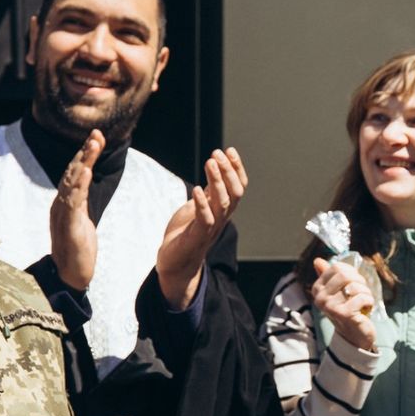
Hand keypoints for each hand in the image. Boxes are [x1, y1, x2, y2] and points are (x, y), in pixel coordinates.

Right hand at [49, 131, 101, 291]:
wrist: (70, 275)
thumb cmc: (77, 248)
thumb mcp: (82, 220)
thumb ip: (82, 201)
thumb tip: (86, 184)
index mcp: (64, 202)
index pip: (74, 173)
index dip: (84, 154)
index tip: (96, 137)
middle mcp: (60, 205)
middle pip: (72, 173)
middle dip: (84, 152)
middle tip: (96, 134)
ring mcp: (63, 215)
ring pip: (72, 183)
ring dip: (83, 163)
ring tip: (93, 146)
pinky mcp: (69, 227)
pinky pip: (73, 203)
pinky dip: (79, 186)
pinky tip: (85, 172)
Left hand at [156, 148, 245, 311]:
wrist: (175, 265)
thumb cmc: (186, 235)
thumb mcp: (198, 207)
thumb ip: (208, 192)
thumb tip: (214, 171)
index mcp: (223, 210)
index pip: (239, 187)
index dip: (237, 169)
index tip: (229, 150)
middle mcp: (221, 218)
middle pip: (235, 193)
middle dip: (228, 171)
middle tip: (217, 153)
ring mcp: (210, 229)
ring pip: (223, 203)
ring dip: (217, 181)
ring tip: (210, 162)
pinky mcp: (196, 238)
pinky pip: (204, 220)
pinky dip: (202, 204)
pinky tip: (196, 189)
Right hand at [310, 258, 376, 351]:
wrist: (354, 336)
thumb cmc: (348, 310)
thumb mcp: (337, 292)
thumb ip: (328, 276)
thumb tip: (317, 261)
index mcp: (317, 289)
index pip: (337, 267)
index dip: (351, 273)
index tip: (354, 284)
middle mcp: (320, 297)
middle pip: (345, 274)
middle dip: (359, 281)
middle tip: (361, 292)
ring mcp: (330, 306)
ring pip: (355, 286)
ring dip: (366, 293)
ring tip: (363, 303)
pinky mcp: (343, 314)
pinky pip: (362, 297)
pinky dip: (369, 302)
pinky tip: (366, 310)